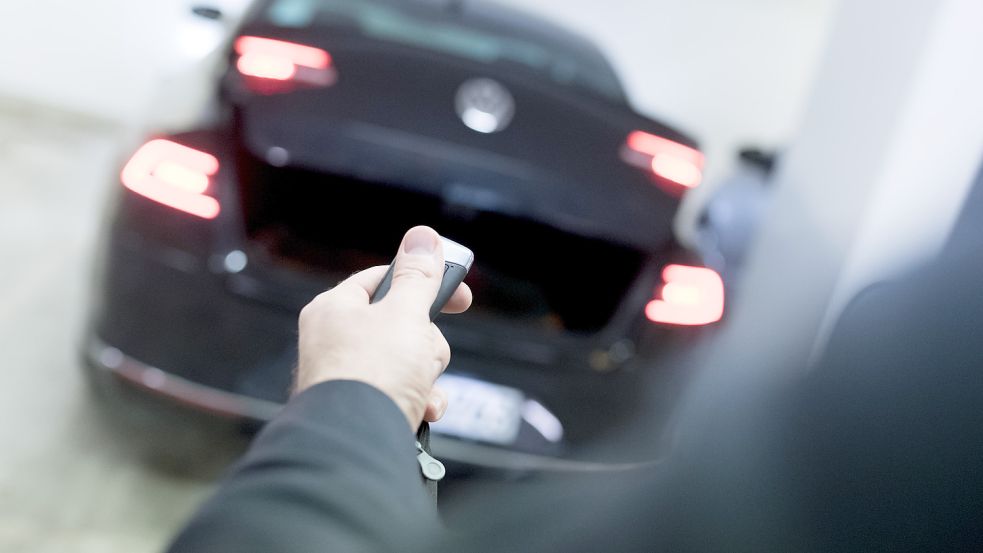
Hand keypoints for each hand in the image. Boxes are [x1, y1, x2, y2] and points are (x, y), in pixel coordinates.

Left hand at [294, 226, 471, 429]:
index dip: (423, 281)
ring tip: (417, 384)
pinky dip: (418, 400)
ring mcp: (348, 378)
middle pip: (402, 324)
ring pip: (408, 361)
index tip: (458, 293)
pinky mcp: (362, 408)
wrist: (356, 443)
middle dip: (426, 341)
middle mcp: (335, 341)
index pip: (382, 279)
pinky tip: (419, 408)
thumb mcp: (405, 314)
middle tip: (424, 349)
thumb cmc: (372, 373)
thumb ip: (419, 276)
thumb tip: (423, 236)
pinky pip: (403, 393)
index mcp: (334, 309)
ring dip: (426, 373)